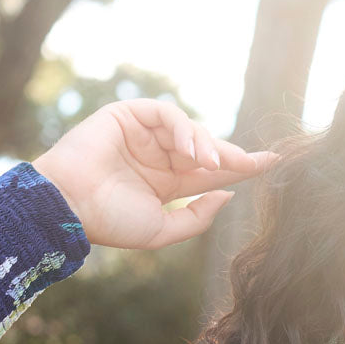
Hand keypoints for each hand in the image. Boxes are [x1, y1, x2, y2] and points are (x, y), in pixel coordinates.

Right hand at [31, 99, 277, 249]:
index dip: (243, 166)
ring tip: (212, 164)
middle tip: (256, 162)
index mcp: (168, 184)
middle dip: (233, 155)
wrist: (71, 207)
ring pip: (190, 131)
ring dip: (206, 145)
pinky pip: (166, 114)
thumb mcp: (163, 230)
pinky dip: (182, 127)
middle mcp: (159, 158)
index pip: (214, 173)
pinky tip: (189, 148)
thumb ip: (197, 217)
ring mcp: (144, 135)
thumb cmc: (111, 222)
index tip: (273, 162)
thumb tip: (229, 195)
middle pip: (207, 149)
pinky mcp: (127, 115)